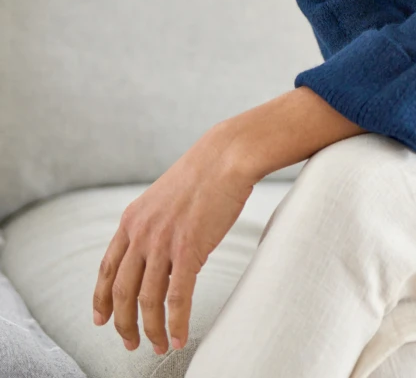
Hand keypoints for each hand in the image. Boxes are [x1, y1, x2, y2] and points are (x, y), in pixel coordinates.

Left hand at [92, 127, 253, 354]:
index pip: (107, 268)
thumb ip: (158, 225)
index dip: (101, 299)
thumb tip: (169, 258)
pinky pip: (178, 297)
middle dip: (123, 324)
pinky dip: (176, 322)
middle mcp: (141, 234)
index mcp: (132, 219)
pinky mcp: (189, 249)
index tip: (100, 320)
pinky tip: (179, 337)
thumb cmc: (207, 171)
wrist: (229, 154)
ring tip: (157, 346)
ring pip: (147, 300)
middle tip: (130, 344)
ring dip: (151, 329)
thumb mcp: (167, 196)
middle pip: (122, 292)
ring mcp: (163, 243)